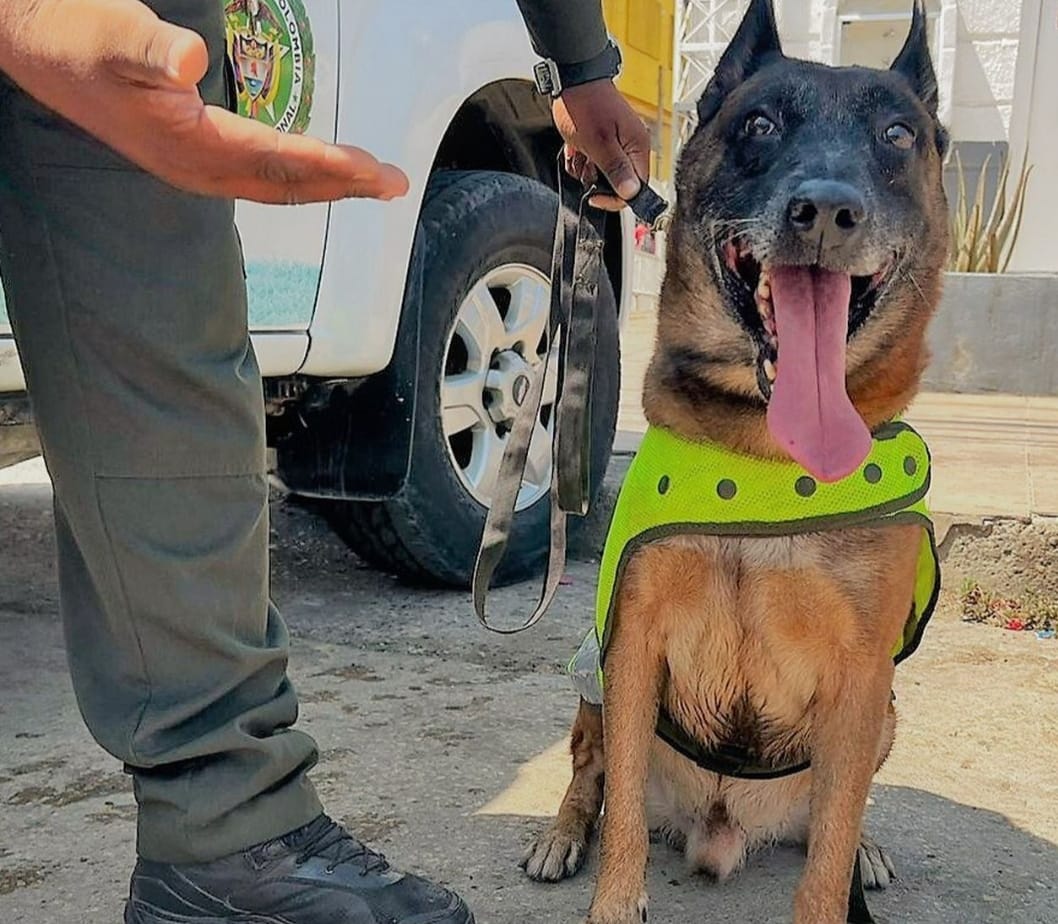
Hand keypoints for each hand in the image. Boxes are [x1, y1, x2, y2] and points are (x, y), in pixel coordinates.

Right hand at [0, 0, 408, 203]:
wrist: (36, 48)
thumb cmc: (76, 37)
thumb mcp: (110, 32)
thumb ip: (149, 49)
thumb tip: (188, 61)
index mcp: (188, 145)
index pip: (275, 160)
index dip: (328, 165)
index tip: (374, 170)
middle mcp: (198, 169)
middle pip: (287, 184)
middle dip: (345, 185)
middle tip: (395, 184)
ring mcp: (195, 169)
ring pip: (276, 186)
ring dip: (328, 187)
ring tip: (372, 185)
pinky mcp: (192, 158)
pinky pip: (259, 178)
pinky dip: (299, 178)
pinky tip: (317, 174)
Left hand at [551, 79, 650, 210]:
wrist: (572, 79)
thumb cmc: (585, 105)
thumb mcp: (599, 143)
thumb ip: (615, 169)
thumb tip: (631, 193)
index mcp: (637, 147)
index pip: (636, 189)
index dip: (614, 197)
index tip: (595, 196)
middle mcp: (631, 147)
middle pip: (618, 183)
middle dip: (597, 182)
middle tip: (585, 165)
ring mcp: (617, 144)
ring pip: (603, 175)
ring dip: (586, 171)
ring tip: (579, 153)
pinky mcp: (604, 141)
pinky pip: (593, 163)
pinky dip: (581, 161)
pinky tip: (575, 149)